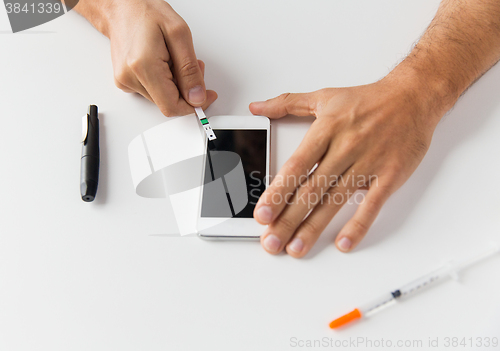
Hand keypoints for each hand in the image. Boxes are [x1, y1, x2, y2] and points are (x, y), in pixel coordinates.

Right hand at [107, 0, 216, 115]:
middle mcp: (130, 78)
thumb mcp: (179, 34)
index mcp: (143, 66)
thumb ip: (189, 70)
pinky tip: (165, 63)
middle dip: (187, 90)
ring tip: (177, 59)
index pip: (172, 106)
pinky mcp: (125, 82)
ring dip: (177, 85)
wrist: (122, 6)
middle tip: (195, 66)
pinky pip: (153, 92)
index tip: (206, 96)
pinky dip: (165, 82)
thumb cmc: (147, 13)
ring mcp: (125, 81)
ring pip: (162, 98)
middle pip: (169, 103)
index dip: (193, 105)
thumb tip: (197, 97)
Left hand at [249, 77, 441, 256]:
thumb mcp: (324, 96)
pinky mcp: (390, 176)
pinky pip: (372, 204)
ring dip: (314, 228)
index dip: (277, 192)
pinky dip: (358, 225)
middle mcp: (345, 148)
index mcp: (326, 130)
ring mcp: (368, 163)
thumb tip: (257, 108)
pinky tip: (343, 243)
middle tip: (271, 242)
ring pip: (336, 201)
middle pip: (311, 190)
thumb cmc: (368, 100)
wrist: (413, 96)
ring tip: (296, 248)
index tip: (262, 213)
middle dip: (288, 219)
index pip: (296, 166)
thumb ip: (287, 103)